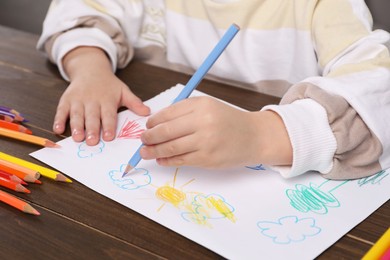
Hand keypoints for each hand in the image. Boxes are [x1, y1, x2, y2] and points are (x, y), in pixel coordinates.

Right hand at [53, 47, 149, 144]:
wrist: (90, 69)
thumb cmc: (109, 85)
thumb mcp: (123, 91)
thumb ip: (134, 103)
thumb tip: (147, 112)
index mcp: (107, 99)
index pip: (108, 114)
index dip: (108, 125)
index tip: (109, 137)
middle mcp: (92, 100)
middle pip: (92, 116)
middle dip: (91, 129)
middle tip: (92, 141)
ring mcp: (78, 99)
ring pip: (76, 114)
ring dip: (76, 126)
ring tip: (77, 138)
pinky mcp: (66, 99)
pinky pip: (61, 110)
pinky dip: (58, 119)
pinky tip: (57, 129)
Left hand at [140, 96, 291, 167]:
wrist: (254, 136)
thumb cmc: (229, 121)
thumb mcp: (209, 107)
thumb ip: (184, 112)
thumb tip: (157, 123)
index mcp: (201, 105)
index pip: (168, 114)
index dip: (153, 122)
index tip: (147, 127)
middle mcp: (203, 122)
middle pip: (166, 131)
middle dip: (149, 137)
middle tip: (143, 140)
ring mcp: (205, 142)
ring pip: (171, 148)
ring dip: (154, 151)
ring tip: (145, 152)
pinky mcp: (207, 159)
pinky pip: (181, 160)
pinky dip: (167, 161)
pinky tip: (161, 160)